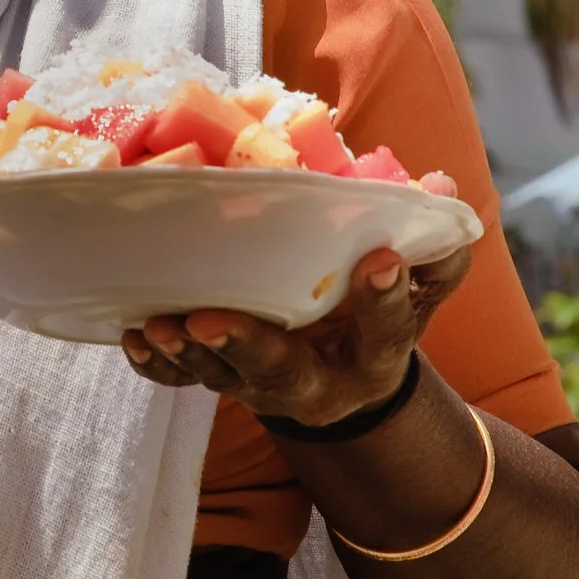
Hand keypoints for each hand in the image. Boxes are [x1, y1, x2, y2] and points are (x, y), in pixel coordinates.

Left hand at [120, 243, 472, 427]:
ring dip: (186, 354)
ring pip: (219, 378)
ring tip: (159, 325)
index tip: (381, 258)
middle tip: (207, 320)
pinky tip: (136, 338)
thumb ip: (434, 250)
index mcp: (373, 360)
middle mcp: (314, 384)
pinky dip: (158, 366)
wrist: (345, 386)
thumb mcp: (420, 295)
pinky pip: (182, 384)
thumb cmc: (377, 320)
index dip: (385, 299)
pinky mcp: (221, 380)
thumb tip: (441, 191)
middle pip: (279, 372)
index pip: (386, 331)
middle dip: (243, 346)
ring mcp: (260, 387)